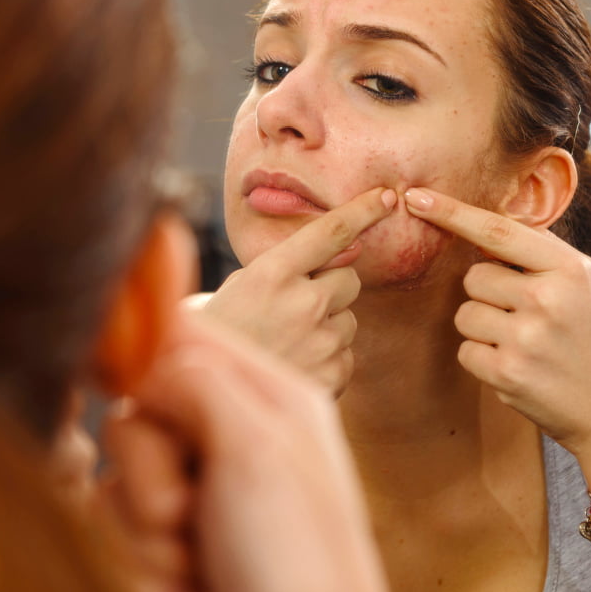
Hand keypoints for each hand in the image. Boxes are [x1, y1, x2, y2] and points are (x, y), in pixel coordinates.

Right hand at [102, 311, 398, 591]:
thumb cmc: (298, 569)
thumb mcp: (256, 453)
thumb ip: (199, 382)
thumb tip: (148, 353)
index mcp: (270, 398)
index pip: (186, 335)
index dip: (146, 361)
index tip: (128, 397)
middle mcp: (237, 437)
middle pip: (139, 411)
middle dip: (147, 474)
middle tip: (184, 516)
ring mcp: (208, 494)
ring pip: (121, 477)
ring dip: (145, 535)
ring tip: (196, 570)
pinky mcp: (182, 545)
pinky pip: (122, 531)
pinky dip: (147, 569)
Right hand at [193, 187, 396, 394]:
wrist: (204, 395)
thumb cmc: (219, 336)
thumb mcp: (238, 287)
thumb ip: (285, 269)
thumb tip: (338, 256)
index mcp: (272, 273)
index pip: (331, 231)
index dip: (363, 210)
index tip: (385, 196)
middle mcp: (302, 303)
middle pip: (349, 280)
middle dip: (331, 289)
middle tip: (298, 307)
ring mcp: (320, 342)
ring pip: (348, 320)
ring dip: (327, 327)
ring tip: (289, 344)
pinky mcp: (331, 375)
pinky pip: (346, 357)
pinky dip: (326, 361)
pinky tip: (294, 366)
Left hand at [402, 186, 590, 457]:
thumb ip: (545, 255)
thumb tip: (490, 225)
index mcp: (570, 269)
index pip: (497, 230)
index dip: (452, 212)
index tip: (416, 197)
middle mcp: (548, 298)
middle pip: (474, 277)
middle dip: (489, 295)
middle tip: (528, 320)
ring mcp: (527, 337)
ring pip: (464, 314)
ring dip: (484, 329)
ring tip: (527, 346)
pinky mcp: (507, 373)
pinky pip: (465, 350)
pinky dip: (484, 361)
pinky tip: (520, 369)